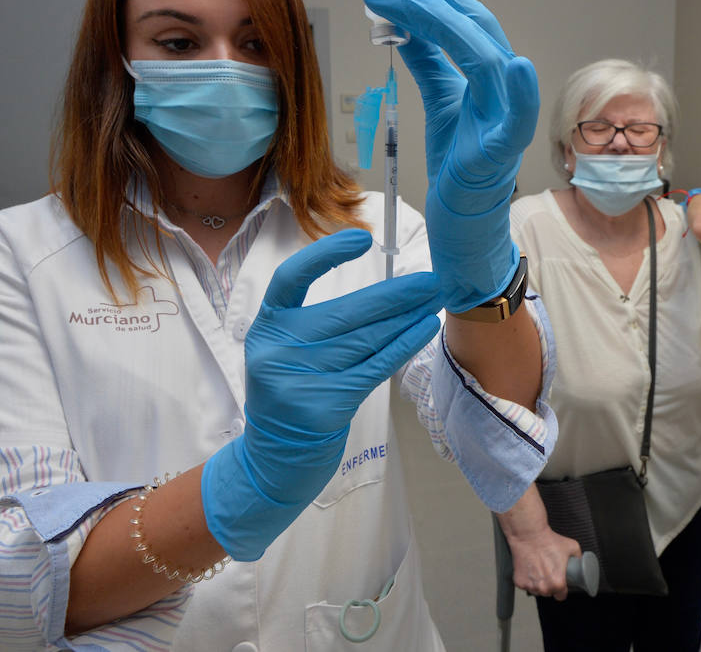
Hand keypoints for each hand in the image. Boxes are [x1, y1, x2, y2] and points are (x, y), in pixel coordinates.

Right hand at [202, 229, 441, 560]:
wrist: (274, 460)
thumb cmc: (292, 396)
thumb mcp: (288, 355)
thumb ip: (319, 326)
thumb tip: (387, 293)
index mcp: (265, 328)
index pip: (289, 279)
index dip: (324, 257)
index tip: (360, 240)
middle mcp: (277, 350)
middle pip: (345, 312)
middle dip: (395, 294)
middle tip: (431, 279)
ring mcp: (299, 380)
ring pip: (365, 339)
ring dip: (407, 317)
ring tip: (435, 300)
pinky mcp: (324, 406)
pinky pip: (374, 367)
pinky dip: (403, 345)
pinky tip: (424, 328)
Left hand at [363, 0, 538, 312]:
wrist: (463, 222)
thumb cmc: (459, 163)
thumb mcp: (439, 100)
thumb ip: (427, 60)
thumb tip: (404, 22)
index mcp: (490, 77)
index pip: (468, 23)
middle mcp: (504, 91)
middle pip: (478, 32)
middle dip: (436, 3)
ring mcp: (506, 120)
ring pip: (491, 61)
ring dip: (452, 27)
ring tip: (414, 2)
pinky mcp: (502, 153)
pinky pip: (519, 121)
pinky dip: (523, 95)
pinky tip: (517, 66)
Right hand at [498, 491, 583, 600]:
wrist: (529, 535)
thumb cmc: (549, 541)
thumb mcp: (572, 547)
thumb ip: (578, 557)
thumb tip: (581, 562)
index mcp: (557, 583)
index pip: (561, 596)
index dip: (562, 590)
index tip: (561, 584)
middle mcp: (543, 588)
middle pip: (548, 593)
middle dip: (550, 586)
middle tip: (549, 572)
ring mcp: (530, 586)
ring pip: (537, 590)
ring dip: (539, 584)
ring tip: (539, 569)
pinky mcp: (519, 582)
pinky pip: (526, 585)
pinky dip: (528, 580)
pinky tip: (530, 569)